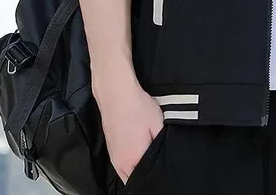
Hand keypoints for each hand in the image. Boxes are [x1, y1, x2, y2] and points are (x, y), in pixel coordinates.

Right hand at [93, 66, 163, 184]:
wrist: (116, 93)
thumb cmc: (137, 107)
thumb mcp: (158, 125)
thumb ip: (161, 146)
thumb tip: (164, 160)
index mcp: (133, 160)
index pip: (145, 182)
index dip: (155, 178)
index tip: (162, 173)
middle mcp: (120, 163)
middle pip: (135, 181)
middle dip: (146, 176)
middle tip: (156, 164)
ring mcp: (113, 157)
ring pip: (127, 174)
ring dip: (137, 169)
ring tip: (148, 156)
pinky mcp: (111, 149)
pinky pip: (121, 165)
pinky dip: (130, 163)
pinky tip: (138, 150)